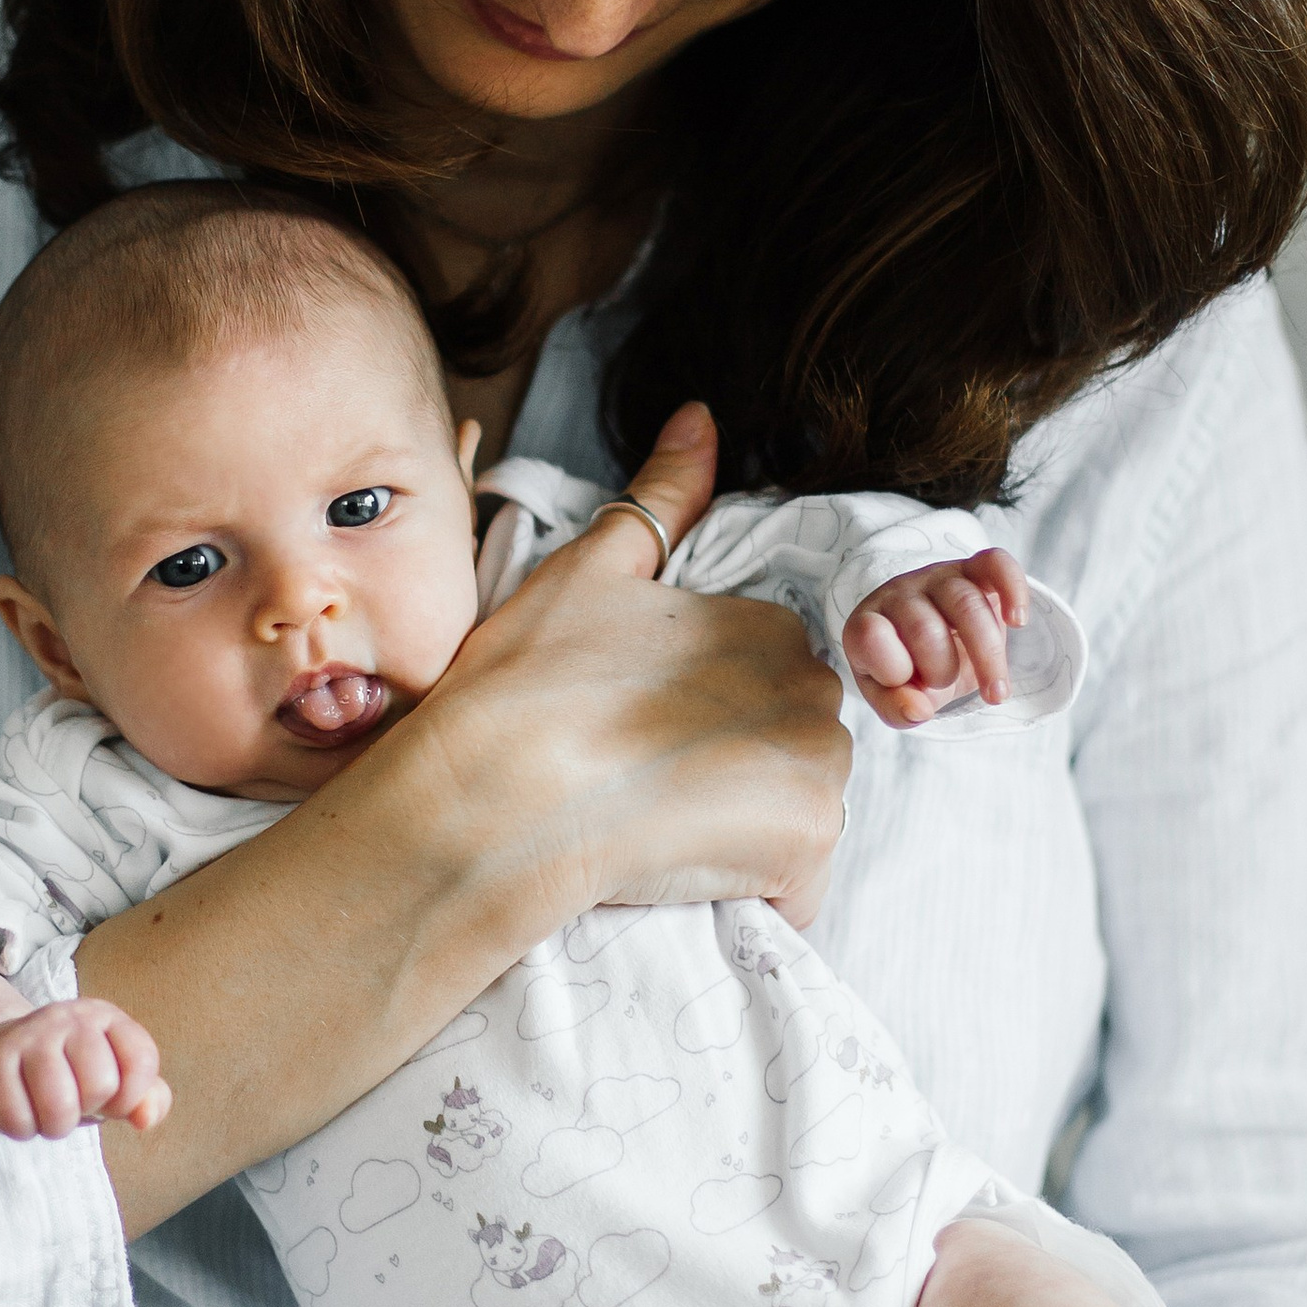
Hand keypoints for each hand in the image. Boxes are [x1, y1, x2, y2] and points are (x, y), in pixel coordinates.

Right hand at [0, 997, 169, 1143]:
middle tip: (70, 1101)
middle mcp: (67, 1016)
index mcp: (104, 1017)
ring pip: (59, 1108)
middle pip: (100, 1085)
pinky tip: (18, 1106)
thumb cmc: (65, 1075)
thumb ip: (147, 1098)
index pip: (141, 1060)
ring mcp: (27, 1035)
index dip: (130, 1096)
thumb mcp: (114, 1081)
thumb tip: (145, 1117)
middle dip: (87, 1110)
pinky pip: (19, 1121)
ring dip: (54, 1126)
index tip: (110, 1098)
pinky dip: (22, 1129)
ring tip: (45, 1108)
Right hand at [78, 403, 847, 1232]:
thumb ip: (661, 497)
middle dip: (738, 767)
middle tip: (644, 785)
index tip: (640, 735)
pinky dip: (756, 891)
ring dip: (748, 828)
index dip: (703, 712)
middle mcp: (810, 686)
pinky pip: (800, 886)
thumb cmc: (519, 687)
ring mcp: (815, 767)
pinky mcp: (807, 846)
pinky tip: (683, 874)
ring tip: (656, 827)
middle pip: (793, 740)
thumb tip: (701, 415)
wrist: (491, 801)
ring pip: (800, 808)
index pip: (769, 676)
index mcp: (765, 622)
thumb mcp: (586, 572)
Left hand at [842, 547, 1027, 728]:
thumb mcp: (894, 698)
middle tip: (947, 685)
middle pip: (925, 629)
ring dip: (988, 657)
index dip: (894, 672)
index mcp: (866, 625)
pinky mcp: (974, 569)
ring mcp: (937, 577)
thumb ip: (897, 709)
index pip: (870, 638)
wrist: (935, 641)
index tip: (912, 692)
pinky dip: (1012, 590)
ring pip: (966, 605)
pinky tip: (1017, 621)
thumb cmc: (911, 670)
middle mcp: (898, 594)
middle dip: (942, 671)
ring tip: (997, 694)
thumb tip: (918, 711)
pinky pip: (995, 564)